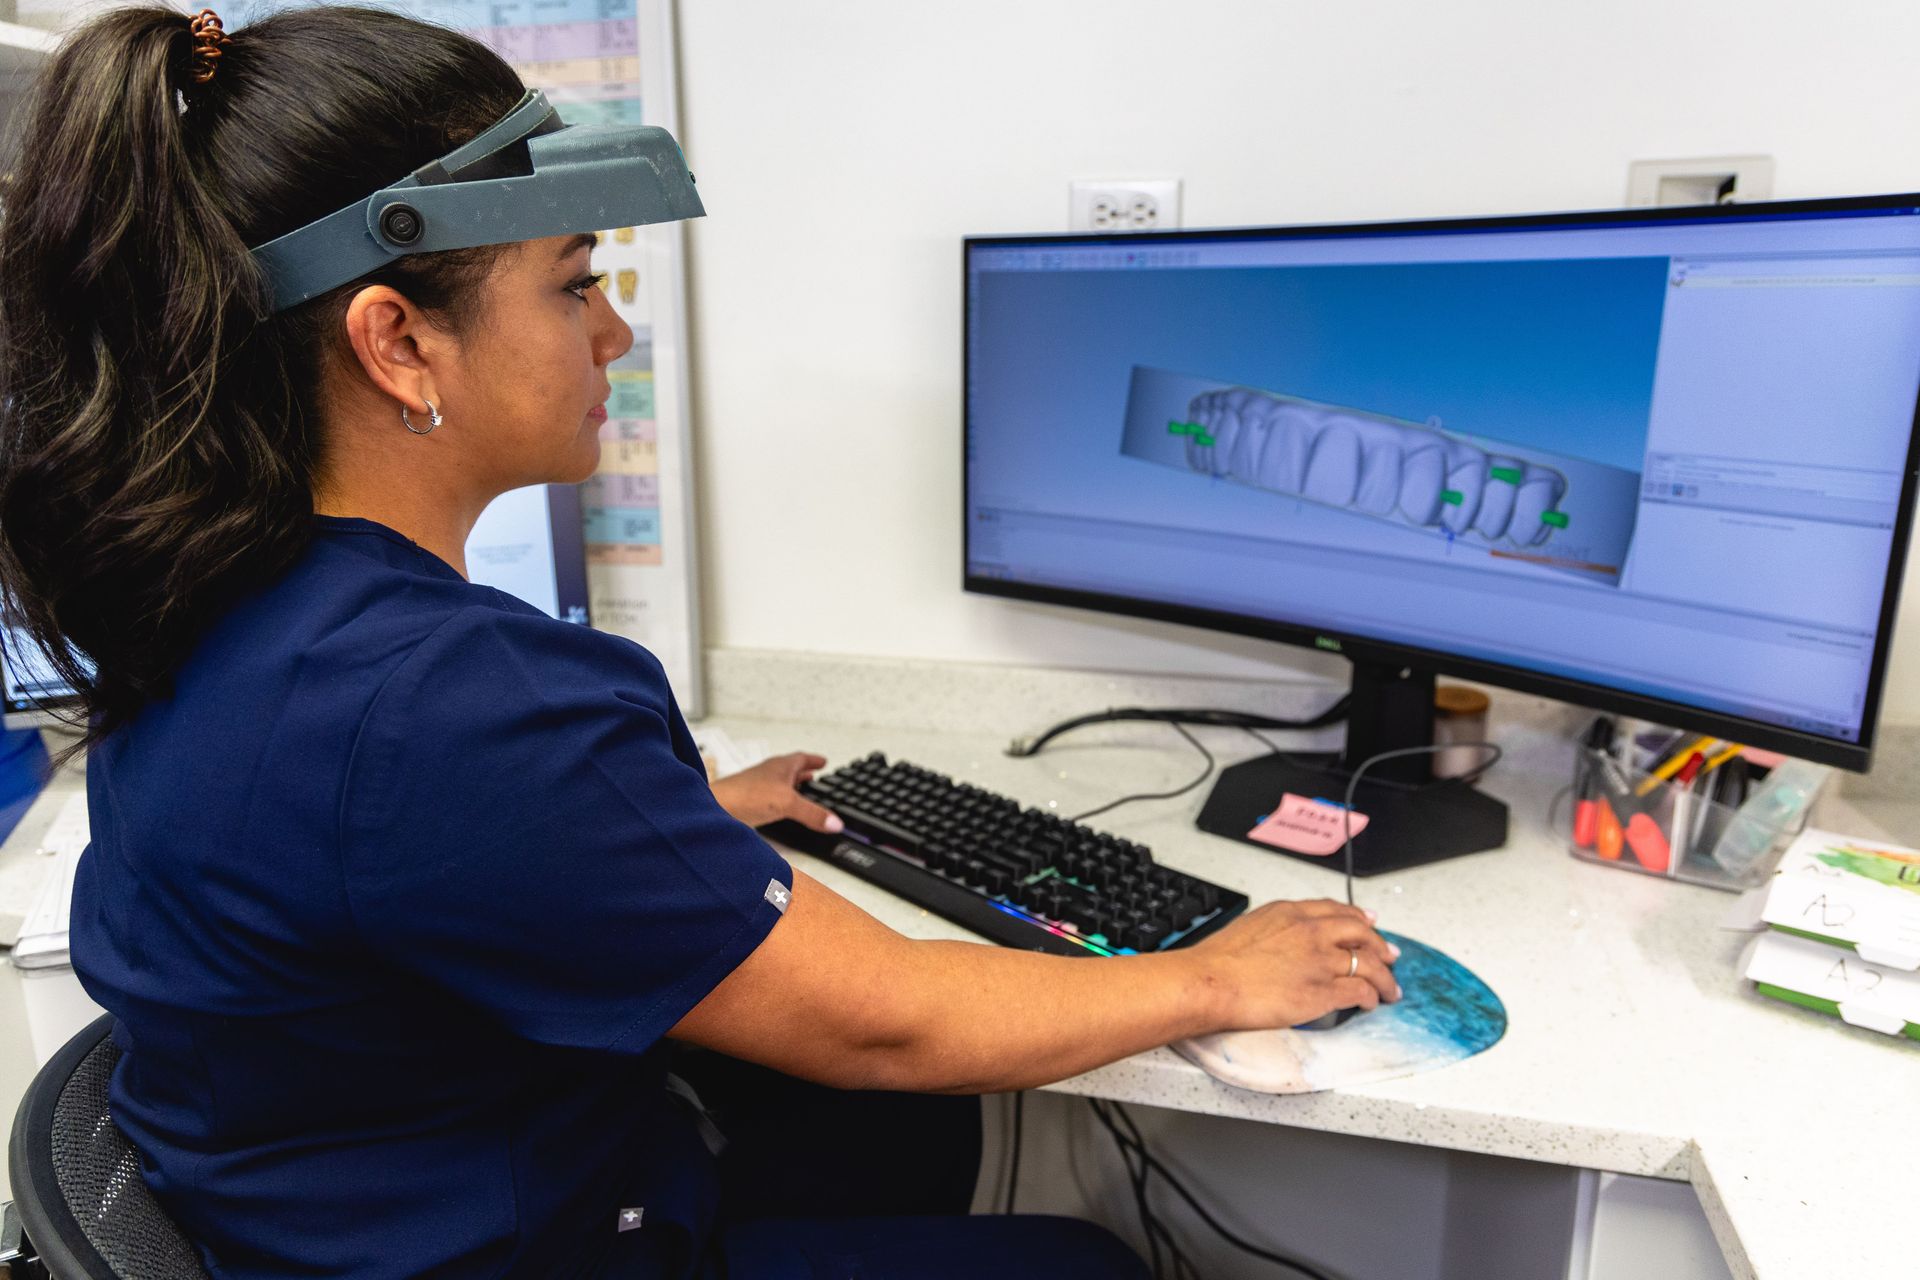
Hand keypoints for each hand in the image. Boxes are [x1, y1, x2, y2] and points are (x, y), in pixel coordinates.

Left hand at [711, 752, 844, 834]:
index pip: (802, 758)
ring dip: (791, 785)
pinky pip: (769, 798)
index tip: (824, 761)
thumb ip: (812, 814)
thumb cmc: (745, 794)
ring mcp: (758, 787)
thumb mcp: (787, 803)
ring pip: (779, 783)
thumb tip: (835, 822)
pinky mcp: (749, 802)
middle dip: (803, 771)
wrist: (715, 807)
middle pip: (790, 769)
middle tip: (814, 772)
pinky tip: (778, 809)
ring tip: (800, 790)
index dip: (814, 760)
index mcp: (780, 766)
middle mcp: (769, 774)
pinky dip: (779, 800)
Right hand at [1185, 898, 1400, 1029]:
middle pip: (1361, 933)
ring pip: (1369, 964)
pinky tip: (1372, 1003)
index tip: (1368, 922)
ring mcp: (1321, 961)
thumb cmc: (1218, 961)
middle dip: (1380, 945)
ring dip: (1384, 977)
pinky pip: (1362, 991)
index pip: (1336, 911)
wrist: (1211, 982)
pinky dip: (1372, 997)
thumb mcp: (1249, 926)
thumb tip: (1279, 939)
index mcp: (1291, 913)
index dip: (1358, 918)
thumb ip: (1274, 928)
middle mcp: (1312, 932)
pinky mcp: (1324, 991)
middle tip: (1390, 955)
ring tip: (1390, 988)